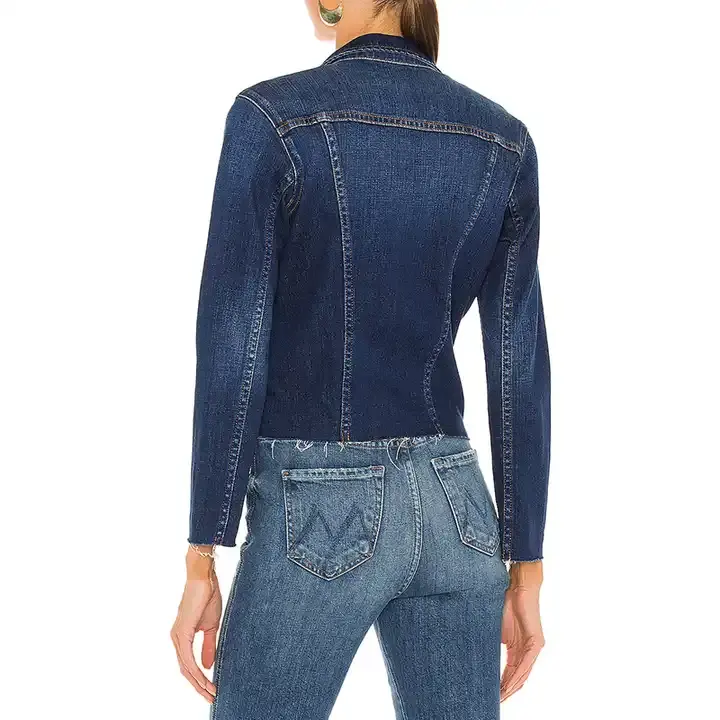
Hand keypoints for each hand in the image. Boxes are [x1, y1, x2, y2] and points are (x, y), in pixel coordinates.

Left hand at [170, 547, 221, 702]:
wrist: (204, 578)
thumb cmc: (207, 597)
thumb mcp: (211, 626)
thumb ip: (208, 646)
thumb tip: (208, 665)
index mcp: (182, 637)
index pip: (189, 665)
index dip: (200, 679)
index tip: (212, 689)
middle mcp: (176, 639)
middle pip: (185, 670)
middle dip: (199, 686)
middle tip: (211, 697)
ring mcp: (177, 637)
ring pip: (186, 668)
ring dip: (198, 683)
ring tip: (211, 692)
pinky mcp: (182, 633)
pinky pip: (187, 659)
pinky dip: (196, 671)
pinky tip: (204, 679)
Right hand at [500, 560, 544, 701]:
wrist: (519, 586)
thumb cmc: (506, 601)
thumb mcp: (495, 626)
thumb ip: (492, 640)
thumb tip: (476, 651)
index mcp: (518, 648)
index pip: (510, 671)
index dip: (501, 684)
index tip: (491, 694)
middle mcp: (528, 650)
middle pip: (517, 676)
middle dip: (506, 690)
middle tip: (494, 701)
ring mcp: (533, 647)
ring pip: (522, 674)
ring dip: (511, 687)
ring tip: (500, 698)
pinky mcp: (535, 643)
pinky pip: (526, 665)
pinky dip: (517, 676)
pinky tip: (510, 685)